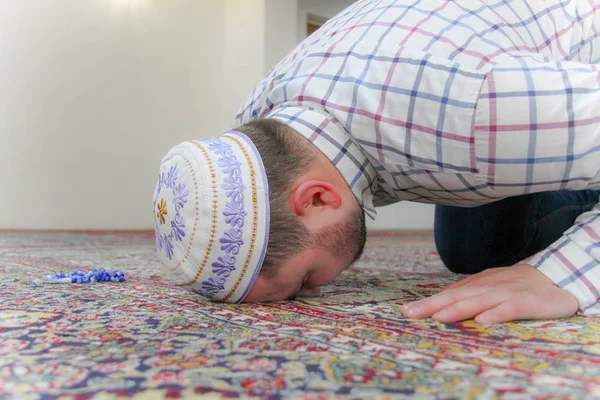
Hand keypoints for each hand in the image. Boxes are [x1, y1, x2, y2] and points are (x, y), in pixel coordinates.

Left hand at [400, 264, 578, 323]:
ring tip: (438, 317)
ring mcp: (508, 293)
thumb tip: (440, 307)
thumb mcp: (491, 288)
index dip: (428, 303)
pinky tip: (483, 322)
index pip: (449, 294)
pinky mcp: (528, 302)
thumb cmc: (518, 287)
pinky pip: (510, 308)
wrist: (557, 279)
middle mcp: (489, 287)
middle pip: (457, 296)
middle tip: (410, 314)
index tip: (405, 312)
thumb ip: (469, 296)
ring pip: (478, 301)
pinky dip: (496, 314)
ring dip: (457, 309)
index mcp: (478, 284)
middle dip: (432, 305)